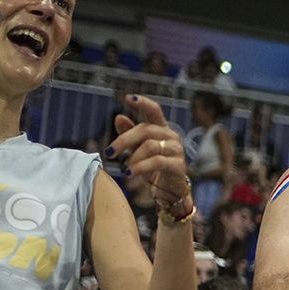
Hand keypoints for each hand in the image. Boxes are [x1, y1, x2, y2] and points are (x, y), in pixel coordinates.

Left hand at [108, 95, 191, 212]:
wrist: (170, 191)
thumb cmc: (153, 168)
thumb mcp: (137, 150)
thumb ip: (129, 134)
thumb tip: (119, 117)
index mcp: (162, 129)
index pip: (154, 111)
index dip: (143, 103)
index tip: (128, 98)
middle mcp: (171, 136)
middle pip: (146, 129)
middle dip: (124, 140)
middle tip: (109, 152)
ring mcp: (177, 150)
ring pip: (150, 146)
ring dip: (132, 157)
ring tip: (123, 169)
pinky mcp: (178, 165)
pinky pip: (157, 162)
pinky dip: (140, 167)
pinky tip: (129, 174)